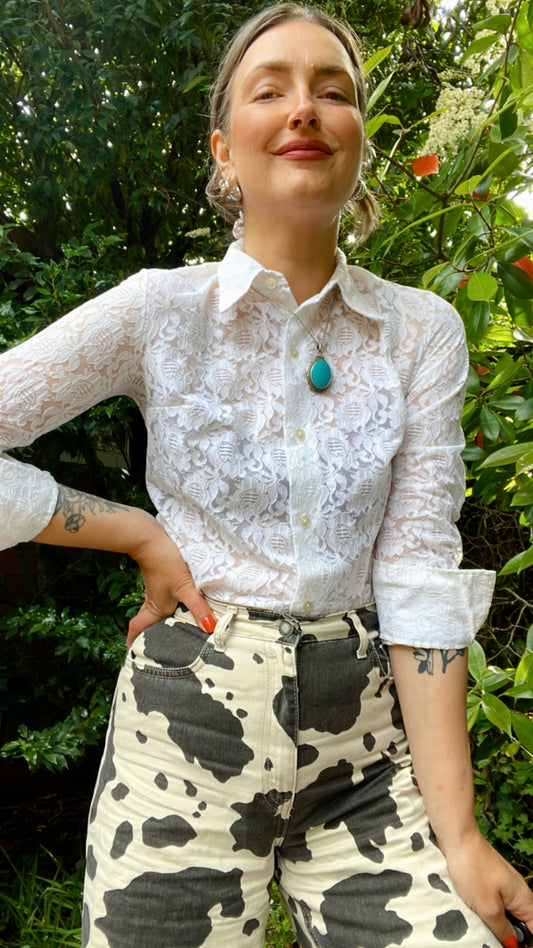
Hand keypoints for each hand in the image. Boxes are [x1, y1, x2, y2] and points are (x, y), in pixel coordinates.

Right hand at [126, 521, 215, 647]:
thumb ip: (198, 607)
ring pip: (157, 612)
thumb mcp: (185, 586)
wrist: (151, 538)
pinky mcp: (162, 580)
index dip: (133, 642)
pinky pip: (165, 599)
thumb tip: (210, 628)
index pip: (137, 630)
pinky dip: (171, 606)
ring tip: (174, 632)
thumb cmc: (166, 563)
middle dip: (150, 637)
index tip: (131, 655)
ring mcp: (157, 591)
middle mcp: (154, 603)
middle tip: (156, 650)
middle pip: (147, 624)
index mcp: (156, 609)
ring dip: (161, 622)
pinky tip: (182, 605)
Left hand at [442, 829, 532, 945]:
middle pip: (524, 923)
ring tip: (486, 931)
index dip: (529, 943)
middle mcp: (519, 892)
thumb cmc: (473, 869)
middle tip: (497, 942)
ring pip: (508, 914)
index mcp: (524, 899)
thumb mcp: (488, 908)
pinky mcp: (491, 881)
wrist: (458, 839)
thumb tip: (512, 944)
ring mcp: (505, 885)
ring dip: (500, 925)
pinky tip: (478, 916)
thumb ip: (502, 929)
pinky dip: (491, 913)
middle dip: (513, 936)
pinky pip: (497, 904)